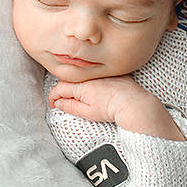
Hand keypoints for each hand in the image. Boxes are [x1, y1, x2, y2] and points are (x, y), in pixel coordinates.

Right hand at [48, 76, 184, 139]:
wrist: (133, 103)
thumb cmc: (112, 109)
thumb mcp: (87, 113)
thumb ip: (70, 107)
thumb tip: (58, 103)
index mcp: (81, 85)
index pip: (59, 88)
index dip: (53, 97)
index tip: (53, 104)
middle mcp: (90, 76)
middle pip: (70, 81)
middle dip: (64, 91)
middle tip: (65, 102)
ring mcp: (101, 73)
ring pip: (83, 77)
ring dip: (78, 86)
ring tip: (82, 98)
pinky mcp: (112, 73)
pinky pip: (97, 75)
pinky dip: (93, 82)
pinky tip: (98, 91)